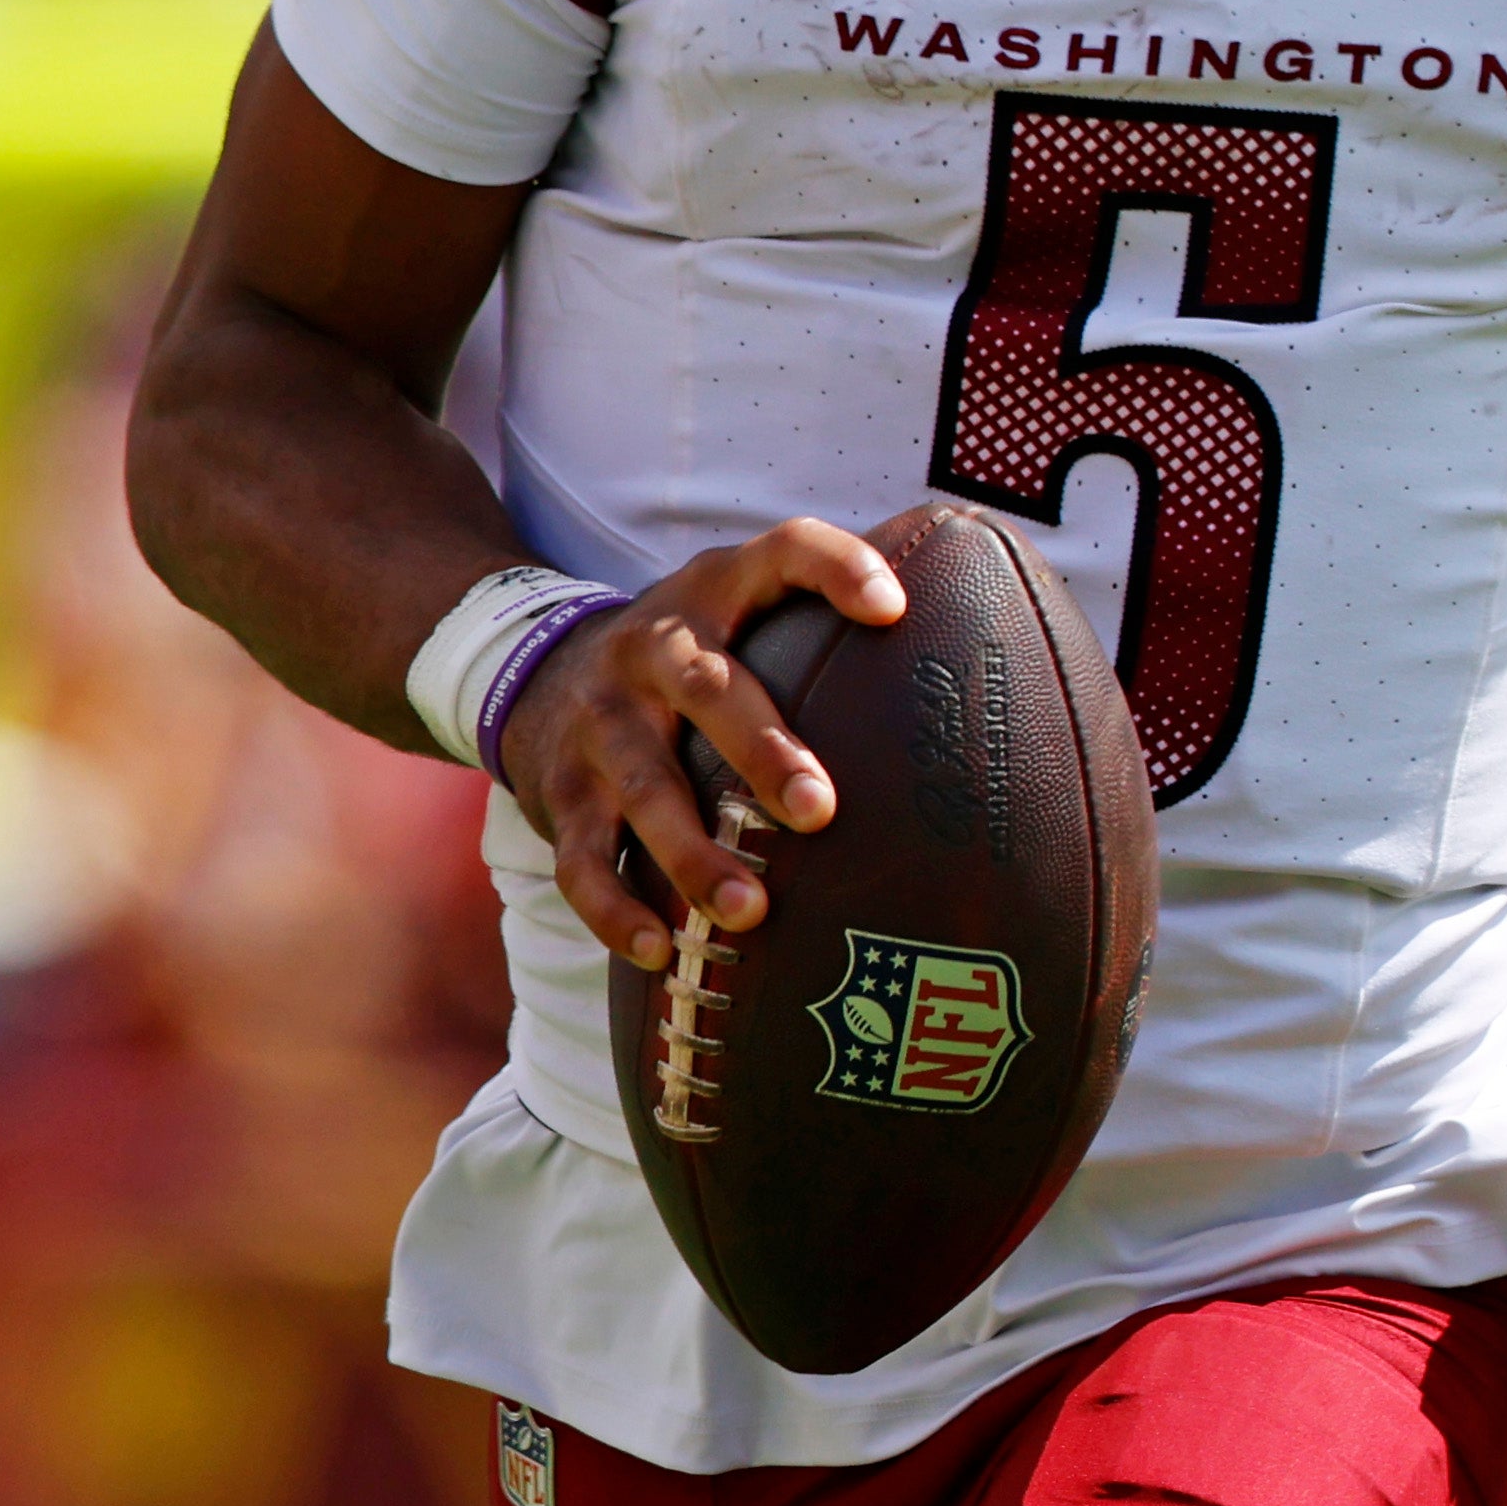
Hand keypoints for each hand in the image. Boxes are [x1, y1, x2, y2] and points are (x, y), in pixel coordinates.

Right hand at [497, 516, 908, 971]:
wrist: (538, 674)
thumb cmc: (687, 659)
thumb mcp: (734, 613)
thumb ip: (818, 626)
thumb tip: (968, 656)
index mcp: (712, 595)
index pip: (781, 553)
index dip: (835, 569)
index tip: (892, 608)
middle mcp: (652, 649)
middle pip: (709, 688)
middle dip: (763, 750)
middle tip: (820, 809)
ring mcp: (602, 723)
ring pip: (648, 786)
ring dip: (695, 852)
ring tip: (751, 910)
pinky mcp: (563, 794)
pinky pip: (582, 858)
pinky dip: (615, 910)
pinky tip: (659, 952)